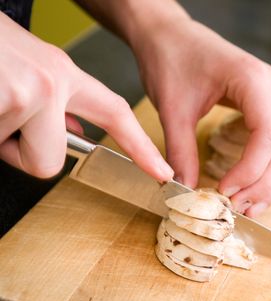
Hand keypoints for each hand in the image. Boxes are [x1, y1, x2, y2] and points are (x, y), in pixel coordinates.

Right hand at [0, 12, 172, 180]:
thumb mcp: (30, 67)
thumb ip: (56, 102)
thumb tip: (73, 133)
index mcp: (62, 74)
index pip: (115, 114)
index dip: (141, 146)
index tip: (162, 171)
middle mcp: (50, 83)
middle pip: (49, 162)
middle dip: (22, 155)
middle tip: (2, 126)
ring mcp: (23, 93)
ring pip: (14, 155)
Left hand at [131, 16, 270, 216]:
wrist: (170, 34)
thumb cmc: (171, 60)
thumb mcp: (172, 109)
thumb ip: (180, 151)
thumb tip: (185, 191)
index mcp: (253, 80)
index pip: (268, 135)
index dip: (251, 170)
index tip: (225, 191)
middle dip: (265, 182)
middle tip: (239, 207)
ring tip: (249, 206)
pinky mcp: (268, 104)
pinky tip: (263, 190)